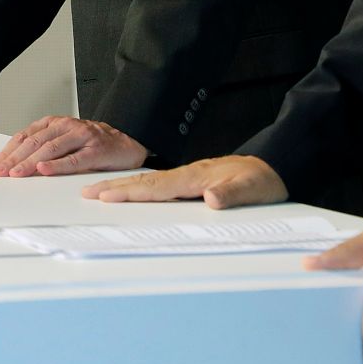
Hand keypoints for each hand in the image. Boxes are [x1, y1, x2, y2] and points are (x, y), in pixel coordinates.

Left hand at [0, 115, 146, 177]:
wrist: (127, 145)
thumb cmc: (92, 145)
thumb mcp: (64, 142)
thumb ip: (43, 149)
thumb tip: (14, 166)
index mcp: (55, 123)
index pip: (26, 136)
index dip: (9, 151)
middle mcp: (67, 126)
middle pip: (35, 142)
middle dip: (14, 159)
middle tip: (1, 172)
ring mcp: (82, 136)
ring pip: (51, 148)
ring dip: (30, 162)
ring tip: (17, 173)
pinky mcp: (96, 150)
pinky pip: (74, 159)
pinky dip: (57, 165)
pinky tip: (44, 170)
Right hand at [84, 155, 286, 207]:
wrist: (275, 165)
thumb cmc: (264, 180)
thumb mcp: (254, 189)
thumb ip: (232, 194)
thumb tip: (210, 198)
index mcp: (197, 177)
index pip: (157, 187)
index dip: (129, 192)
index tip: (105, 195)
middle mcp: (189, 175)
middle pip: (146, 183)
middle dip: (115, 187)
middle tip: (88, 191)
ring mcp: (191, 177)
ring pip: (151, 183)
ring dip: (125, 186)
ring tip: (101, 191)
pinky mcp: (195, 182)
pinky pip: (161, 186)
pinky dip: (142, 188)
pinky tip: (136, 192)